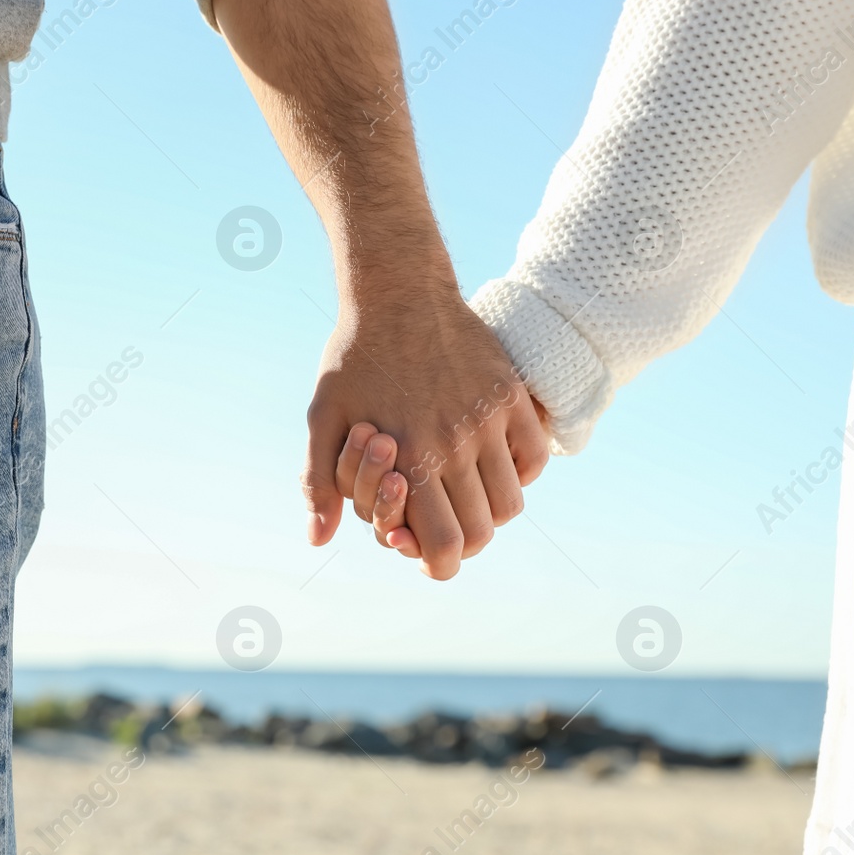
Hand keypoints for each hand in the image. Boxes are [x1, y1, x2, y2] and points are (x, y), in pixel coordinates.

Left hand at [303, 282, 547, 578]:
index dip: (436, 563)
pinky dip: (519, 473)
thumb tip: (319, 539)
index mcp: (407, 460)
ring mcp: (487, 421)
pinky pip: (534, 458)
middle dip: (460, 543)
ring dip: (490, 512)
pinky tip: (492, 462)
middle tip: (444, 526)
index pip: (443, 546)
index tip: (425, 553)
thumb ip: (319, 482)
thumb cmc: (353, 358)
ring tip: (467, 494)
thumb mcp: (322, 418)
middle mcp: (453, 446)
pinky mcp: (511, 397)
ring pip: (511, 504)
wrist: (397, 291)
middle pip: (481, 534)